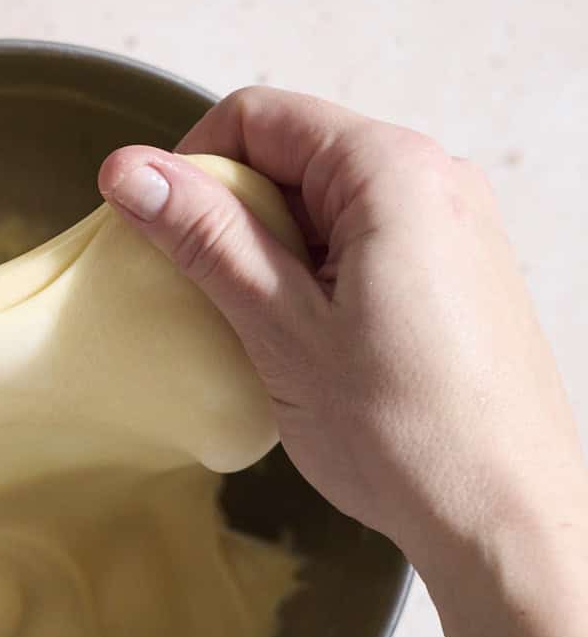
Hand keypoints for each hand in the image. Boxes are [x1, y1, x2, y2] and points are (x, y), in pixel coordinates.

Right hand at [99, 86, 586, 569]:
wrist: (505, 519)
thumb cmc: (405, 433)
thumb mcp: (279, 326)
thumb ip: (204, 236)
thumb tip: (131, 170)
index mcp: (392, 170)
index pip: (259, 116)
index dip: (191, 166)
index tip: (155, 229)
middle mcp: (436, 180)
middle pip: (295, 155)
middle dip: (234, 214)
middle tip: (207, 296)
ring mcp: (456, 227)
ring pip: (328, 205)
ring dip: (274, 253)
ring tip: (263, 335)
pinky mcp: (463, 275)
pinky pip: (368, 244)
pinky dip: (319, 278)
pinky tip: (309, 347)